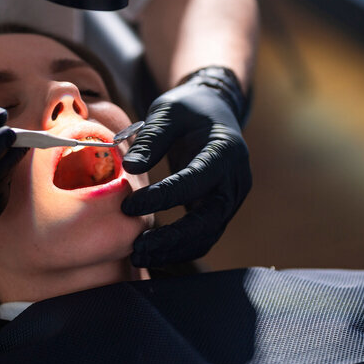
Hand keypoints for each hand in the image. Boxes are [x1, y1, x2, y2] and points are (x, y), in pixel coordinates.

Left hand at [122, 67, 251, 266]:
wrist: (214, 111)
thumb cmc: (188, 109)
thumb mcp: (168, 111)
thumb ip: (151, 138)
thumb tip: (130, 167)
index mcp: (225, 151)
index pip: (194, 181)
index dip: (162, 197)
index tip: (128, 206)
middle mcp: (234, 180)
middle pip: (208, 220)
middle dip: (172, 238)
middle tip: (137, 246)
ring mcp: (230, 199)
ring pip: (206, 236)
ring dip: (173, 250)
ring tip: (139, 254)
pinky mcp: (220, 211)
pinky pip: (203, 237)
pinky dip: (179, 249)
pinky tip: (151, 253)